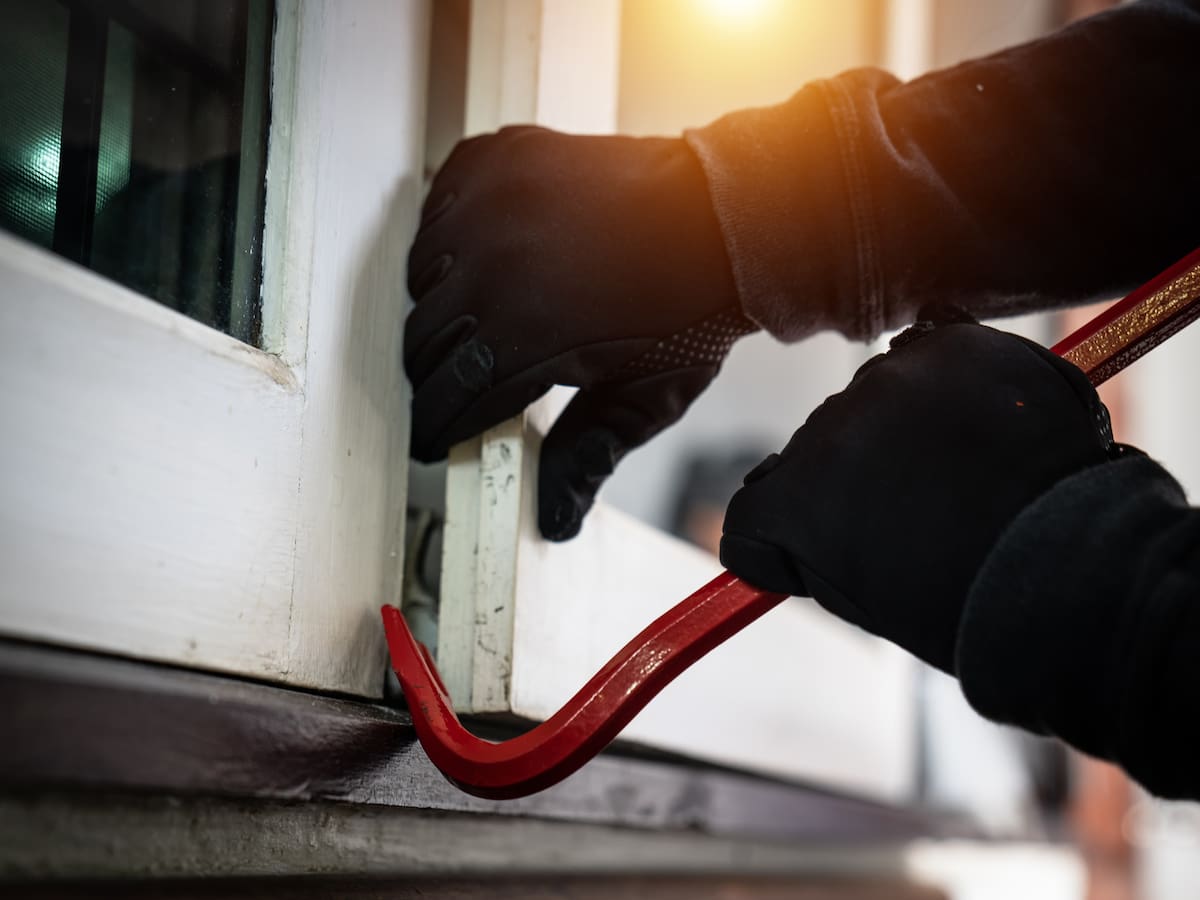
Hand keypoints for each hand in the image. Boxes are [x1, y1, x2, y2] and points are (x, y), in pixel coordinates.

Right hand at [406, 126, 753, 539]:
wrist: (725, 217)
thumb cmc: (690, 309)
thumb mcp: (643, 399)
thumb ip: (586, 457)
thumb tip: (555, 518)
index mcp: (524, 336)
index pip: (444, 398)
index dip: (436, 428)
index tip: (434, 437)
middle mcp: (493, 267)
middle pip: (422, 341)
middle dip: (437, 373)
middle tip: (465, 381)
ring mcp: (491, 207)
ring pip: (422, 275)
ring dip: (442, 303)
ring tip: (482, 316)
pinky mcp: (496, 162)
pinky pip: (438, 207)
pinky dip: (450, 233)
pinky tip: (484, 253)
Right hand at [720, 311, 1118, 671]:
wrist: (1070, 564)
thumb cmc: (965, 597)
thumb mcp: (864, 595)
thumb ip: (820, 549)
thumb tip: (820, 515)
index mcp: (791, 506)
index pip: (755, 505)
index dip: (784, 532)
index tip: (817, 546)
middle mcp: (822, 433)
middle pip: (822, 446)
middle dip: (859, 472)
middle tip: (924, 511)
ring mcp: (886, 381)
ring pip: (878, 396)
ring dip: (908, 423)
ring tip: (968, 471)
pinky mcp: (946, 345)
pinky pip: (932, 345)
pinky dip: (951, 375)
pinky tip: (981, 416)